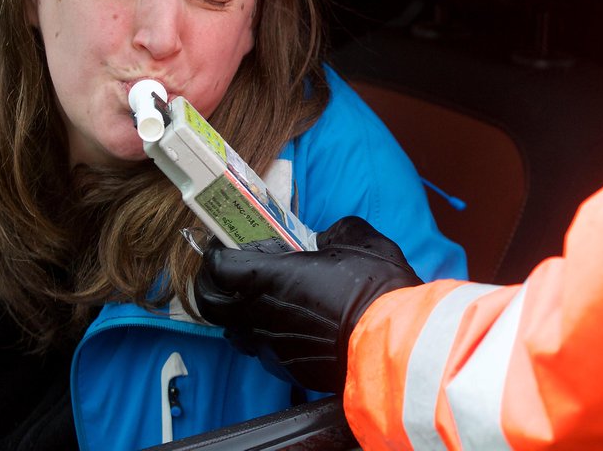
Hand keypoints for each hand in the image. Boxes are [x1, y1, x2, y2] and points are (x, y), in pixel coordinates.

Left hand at [194, 216, 421, 393]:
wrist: (393, 342)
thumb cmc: (375, 289)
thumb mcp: (358, 239)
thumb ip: (333, 232)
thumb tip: (325, 238)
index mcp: (270, 278)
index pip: (217, 267)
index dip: (216, 252)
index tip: (227, 242)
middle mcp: (261, 315)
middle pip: (209, 303)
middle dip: (212, 284)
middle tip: (231, 269)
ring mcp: (272, 346)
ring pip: (233, 330)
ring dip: (238, 311)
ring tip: (261, 297)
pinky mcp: (288, 369)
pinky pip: (262, 350)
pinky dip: (265, 334)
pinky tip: (290, 323)